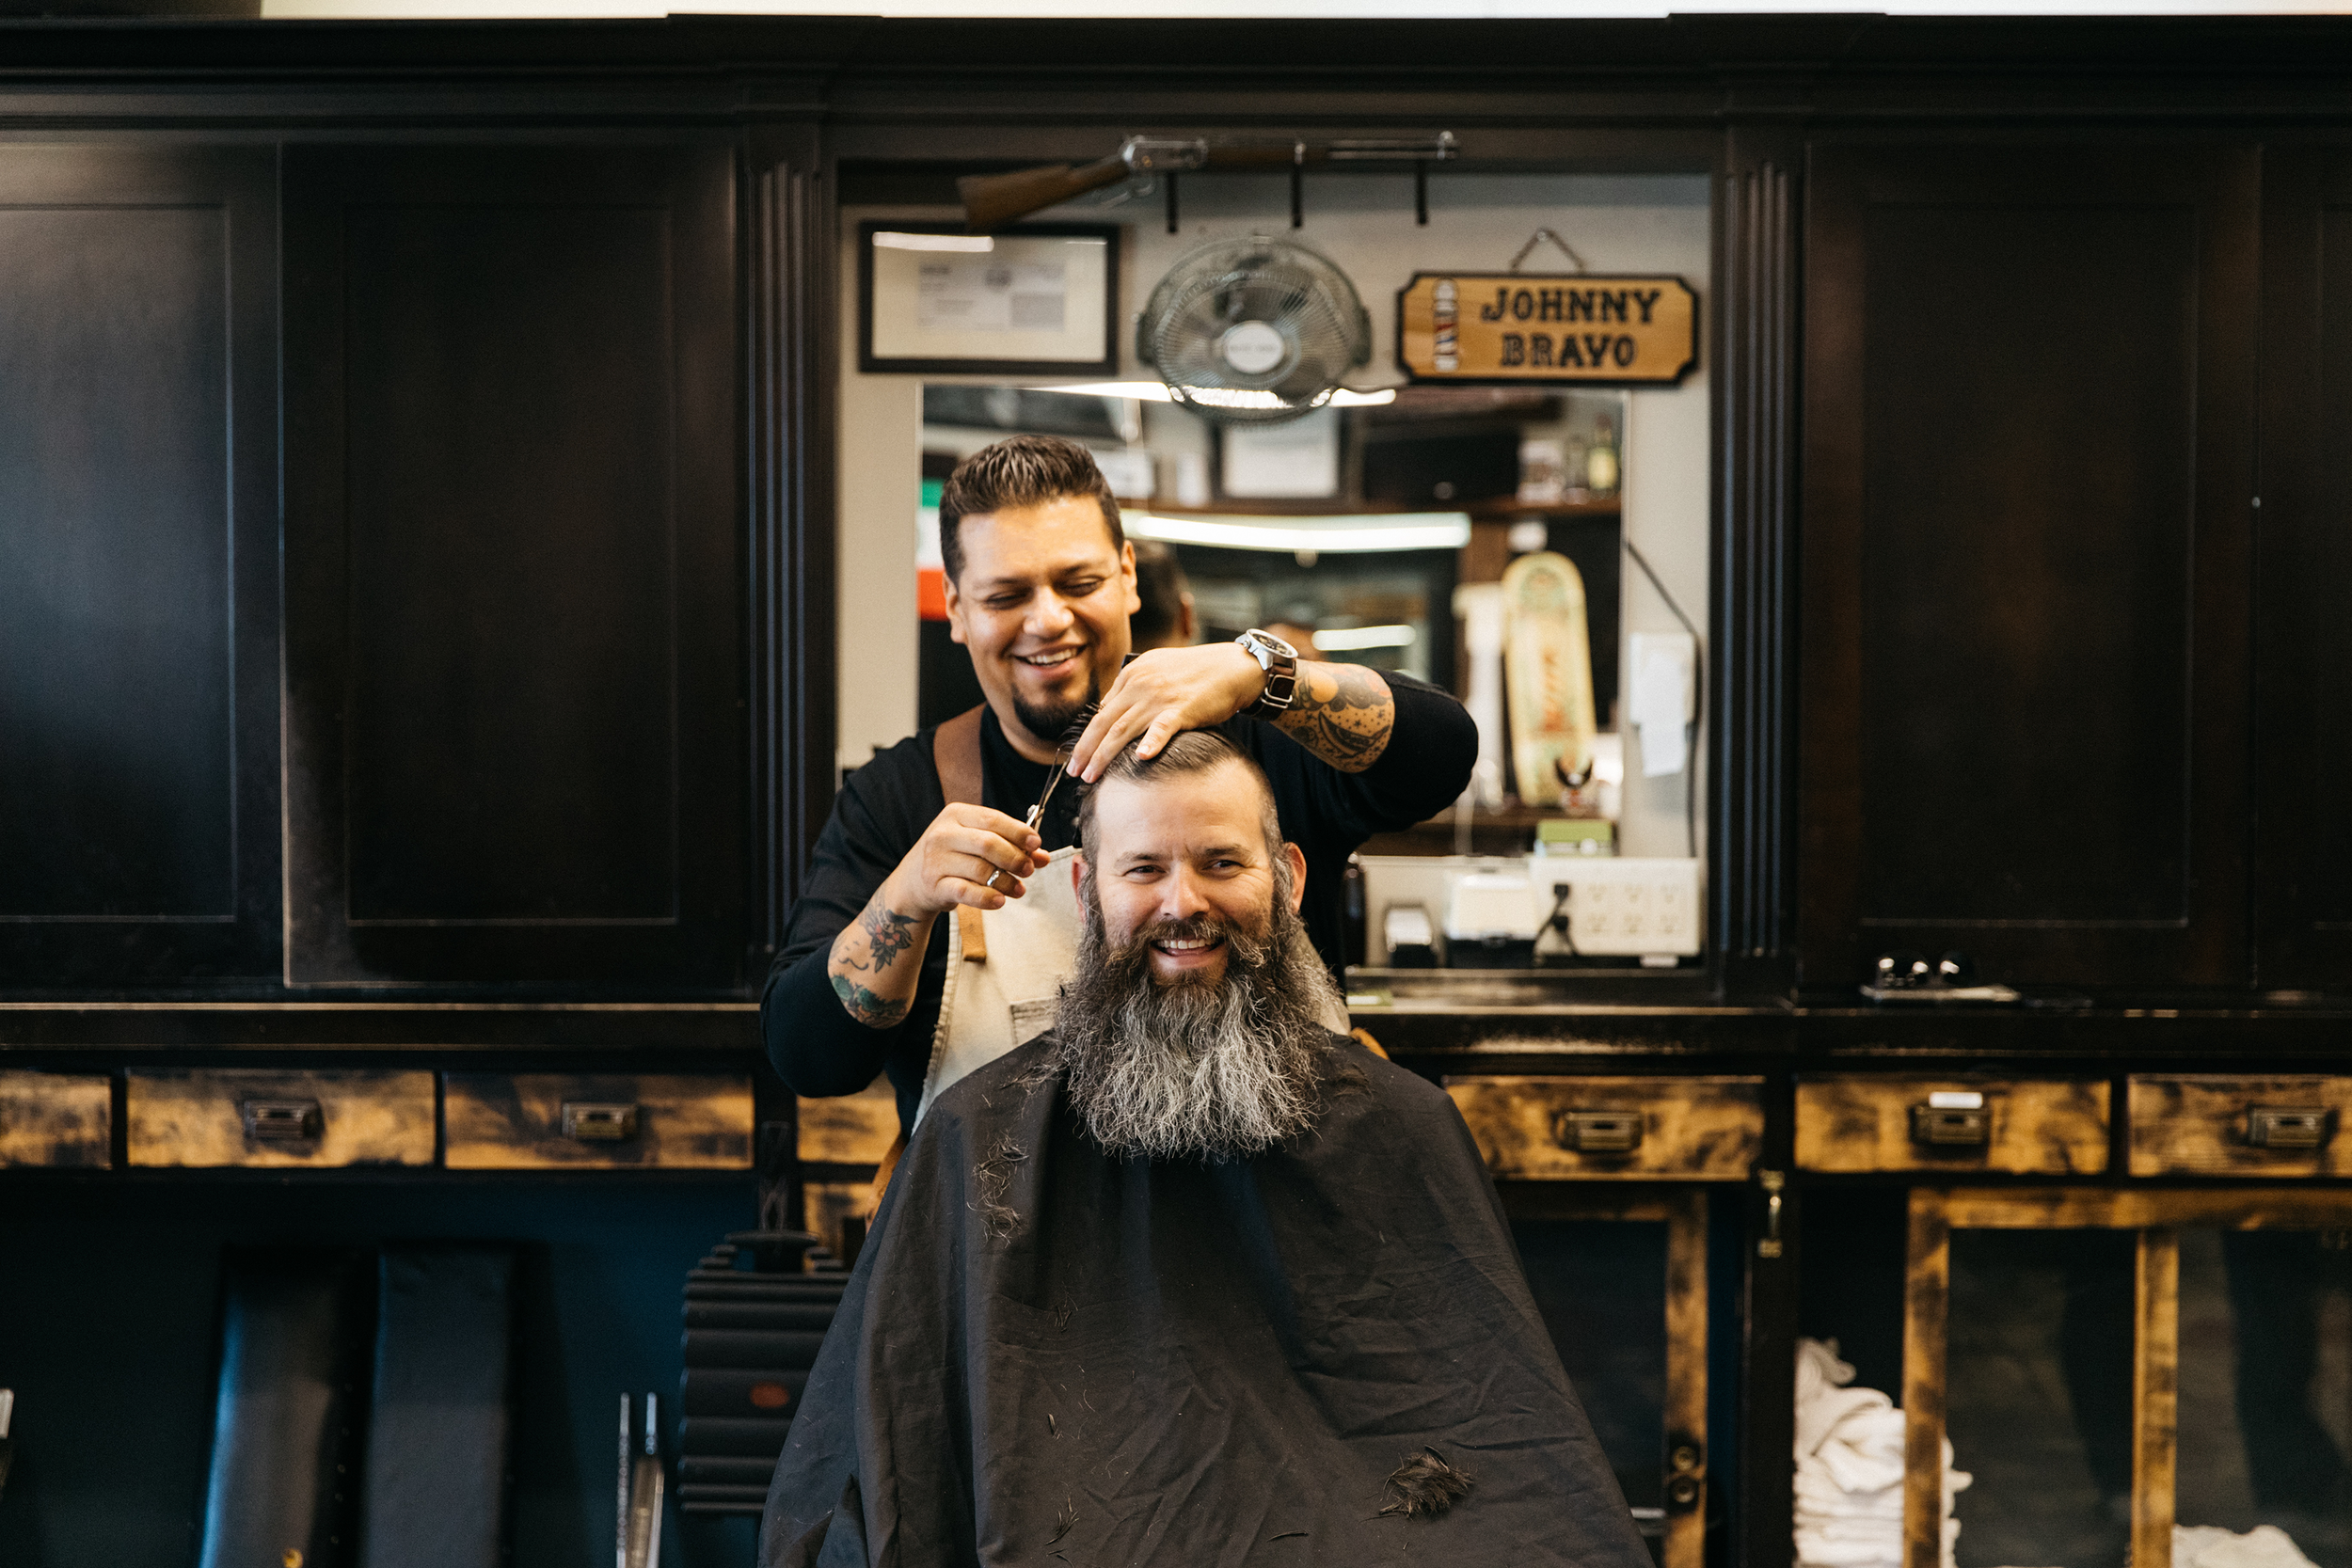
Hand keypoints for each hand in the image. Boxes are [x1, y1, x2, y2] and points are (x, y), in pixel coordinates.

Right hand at [882, 803, 1049, 915]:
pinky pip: (967, 892)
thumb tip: (1042, 856)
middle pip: (988, 844)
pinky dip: (987, 898)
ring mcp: (936, 860)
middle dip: (1015, 858)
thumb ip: (1009, 845)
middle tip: (1028, 870)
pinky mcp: (934, 885)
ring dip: (1006, 882)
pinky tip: (999, 901)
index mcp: (955, 814)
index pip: (993, 819)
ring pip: (981, 870)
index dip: (1019, 832)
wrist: (913, 882)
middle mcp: (943, 833)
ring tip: (1018, 889)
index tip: (1035, 844)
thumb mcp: (976, 844)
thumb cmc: (953, 857)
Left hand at [1065, 643, 1262, 781]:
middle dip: (1085, 750)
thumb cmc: (1197, 672)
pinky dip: (1151, 742)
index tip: (1079, 756)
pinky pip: (1162, 728)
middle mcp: (1140, 684)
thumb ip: (1131, 688)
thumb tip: (1108, 708)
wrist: (1233, 666)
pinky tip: (1141, 757)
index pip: (1102, 711)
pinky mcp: (1182, 709)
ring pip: (1122, 730)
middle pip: (1103, 723)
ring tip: (1090, 775)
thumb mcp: (1156, 670)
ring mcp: (1160, 697)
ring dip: (1103, 755)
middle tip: (1073, 772)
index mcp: (1132, 675)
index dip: (1087, 737)